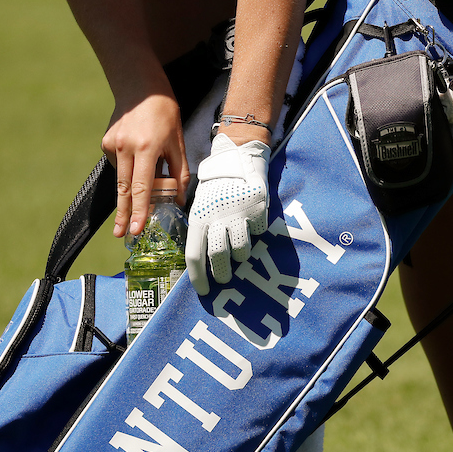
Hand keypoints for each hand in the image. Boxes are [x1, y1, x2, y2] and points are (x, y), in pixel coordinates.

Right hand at [102, 93, 189, 237]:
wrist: (140, 88)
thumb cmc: (165, 115)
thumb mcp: (178, 143)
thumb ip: (179, 173)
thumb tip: (178, 200)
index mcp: (147, 148)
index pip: (142, 188)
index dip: (138, 211)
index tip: (135, 229)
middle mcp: (125, 147)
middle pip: (124, 190)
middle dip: (123, 214)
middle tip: (121, 234)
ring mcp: (112, 144)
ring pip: (121, 179)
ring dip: (128, 195)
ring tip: (135, 202)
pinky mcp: (106, 142)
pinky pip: (119, 166)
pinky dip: (129, 170)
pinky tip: (137, 159)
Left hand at [185, 133, 270, 294]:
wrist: (237, 160)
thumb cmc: (215, 189)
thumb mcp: (200, 206)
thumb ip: (201, 229)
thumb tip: (201, 260)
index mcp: (199, 218)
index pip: (194, 255)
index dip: (198, 277)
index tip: (204, 291)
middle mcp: (217, 217)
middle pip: (219, 257)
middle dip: (222, 273)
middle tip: (223, 279)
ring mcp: (238, 214)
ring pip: (241, 250)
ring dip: (241, 256)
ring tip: (239, 252)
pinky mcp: (257, 210)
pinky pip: (258, 233)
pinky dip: (255, 233)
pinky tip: (251, 223)